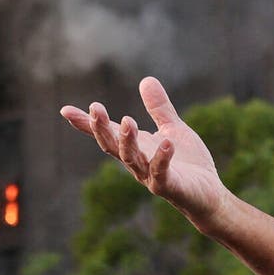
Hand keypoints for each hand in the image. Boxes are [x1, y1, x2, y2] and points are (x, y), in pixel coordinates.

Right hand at [60, 76, 224, 228]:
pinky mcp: (170, 187)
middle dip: (101, 129)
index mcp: (136, 148)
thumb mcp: (171, 129)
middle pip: (112, 146)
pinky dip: (162, 159)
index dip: (86, 124)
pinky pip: (161, 174)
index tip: (65, 110)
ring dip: (127, 141)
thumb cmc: (188, 164)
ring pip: (132, 160)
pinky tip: (167, 143)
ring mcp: (151, 176)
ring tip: (128, 120)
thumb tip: (146, 79)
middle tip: (94, 108)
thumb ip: (158, 108)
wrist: (208, 195)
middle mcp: (138, 163)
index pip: (107, 134)